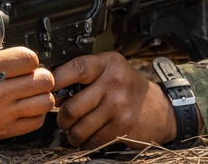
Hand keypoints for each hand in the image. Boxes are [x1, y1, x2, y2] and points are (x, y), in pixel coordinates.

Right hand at [0, 46, 54, 143]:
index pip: (30, 58)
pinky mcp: (3, 131)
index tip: (22, 59)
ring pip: (45, 101)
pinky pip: (37, 121)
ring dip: (40, 93)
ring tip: (28, 90)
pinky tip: (23, 105)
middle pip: (44, 79)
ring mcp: (2, 114)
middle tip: (30, 74)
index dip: (28, 57)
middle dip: (40, 74)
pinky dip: (35, 112)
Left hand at [52, 52, 176, 148]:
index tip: (47, 89)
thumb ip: (85, 74)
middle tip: (62, 118)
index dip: (56, 80)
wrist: (160, 109)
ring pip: (80, 127)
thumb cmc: (128, 87)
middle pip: (72, 105)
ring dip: (71, 133)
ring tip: (73, 130)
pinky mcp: (122, 127)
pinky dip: (85, 143)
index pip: (76, 69)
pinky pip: (93, 140)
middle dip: (62, 117)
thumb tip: (52, 86)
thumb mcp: (109, 69)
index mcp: (108, 64)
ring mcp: (119, 106)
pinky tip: (86, 139)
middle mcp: (114, 82)